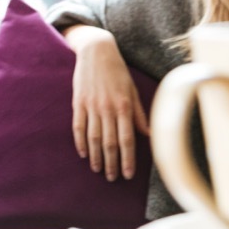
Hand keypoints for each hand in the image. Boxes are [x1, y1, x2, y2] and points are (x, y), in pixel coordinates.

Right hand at [65, 25, 150, 181]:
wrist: (96, 50)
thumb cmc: (118, 71)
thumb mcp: (132, 90)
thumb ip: (139, 113)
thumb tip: (149, 134)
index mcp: (124, 106)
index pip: (127, 139)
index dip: (128, 159)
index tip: (128, 174)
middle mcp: (107, 108)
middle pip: (110, 142)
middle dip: (112, 163)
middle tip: (112, 178)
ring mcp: (91, 106)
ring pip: (94, 138)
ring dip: (96, 157)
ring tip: (98, 170)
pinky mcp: (78, 103)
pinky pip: (78, 127)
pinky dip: (81, 142)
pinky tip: (83, 153)